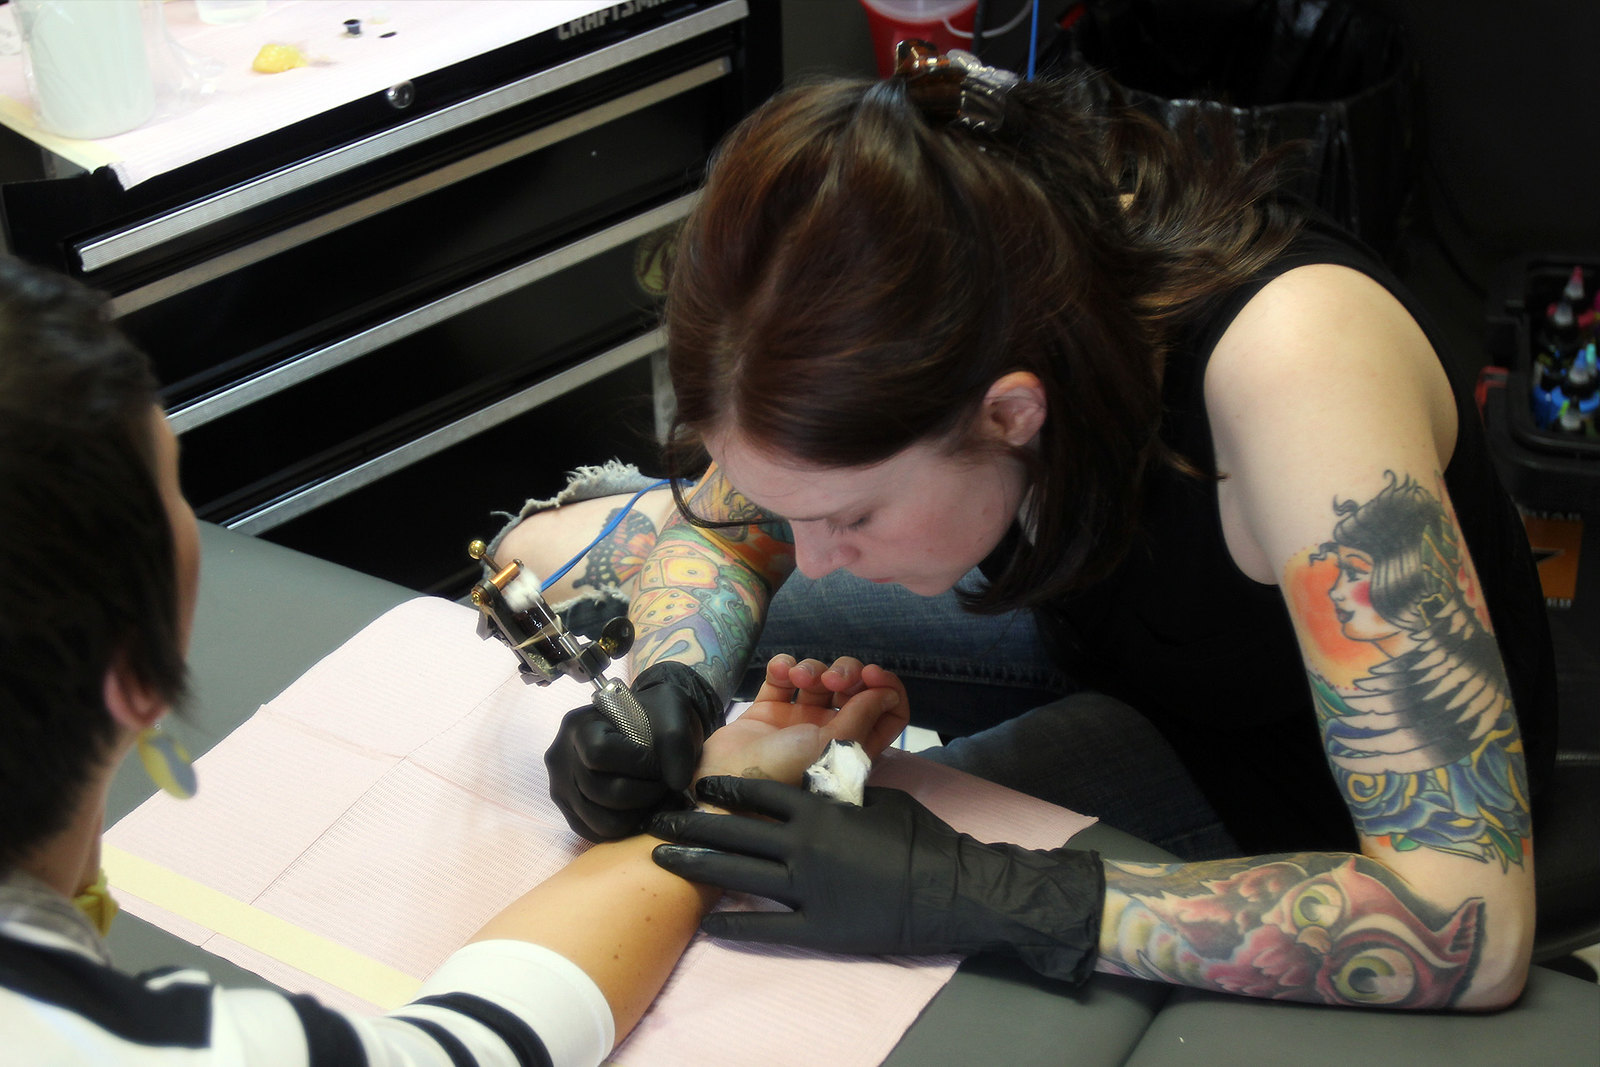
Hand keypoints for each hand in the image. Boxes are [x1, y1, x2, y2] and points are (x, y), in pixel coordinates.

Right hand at [545, 661, 721, 841]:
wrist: (644, 725)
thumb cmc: (653, 717)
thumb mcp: (670, 715)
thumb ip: (675, 741)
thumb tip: (676, 782)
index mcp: (578, 725)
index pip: (599, 753)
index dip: (636, 765)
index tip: (657, 764)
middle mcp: (561, 758)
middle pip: (602, 792)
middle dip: (643, 794)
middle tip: (662, 785)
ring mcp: (561, 788)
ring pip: (601, 821)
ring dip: (637, 815)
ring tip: (652, 797)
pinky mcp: (570, 813)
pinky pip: (598, 833)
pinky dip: (625, 827)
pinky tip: (640, 808)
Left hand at [650, 776, 1103, 982]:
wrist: (950, 888)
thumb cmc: (918, 837)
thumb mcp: (876, 799)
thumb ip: (837, 794)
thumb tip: (816, 786)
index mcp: (818, 809)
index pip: (757, 793)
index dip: (722, 790)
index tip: (697, 788)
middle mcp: (802, 845)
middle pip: (733, 832)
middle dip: (691, 827)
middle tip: (658, 824)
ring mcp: (806, 888)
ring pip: (737, 875)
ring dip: (697, 866)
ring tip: (664, 860)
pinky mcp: (815, 927)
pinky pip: (764, 926)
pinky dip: (732, 924)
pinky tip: (706, 922)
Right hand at [697, 655, 908, 785]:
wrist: (726, 786)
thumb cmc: (786, 773)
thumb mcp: (832, 745)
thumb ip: (862, 715)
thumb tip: (889, 694)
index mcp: (853, 744)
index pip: (887, 711)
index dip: (885, 688)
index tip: (871, 676)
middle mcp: (830, 731)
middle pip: (854, 688)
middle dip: (846, 672)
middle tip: (832, 679)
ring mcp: (798, 720)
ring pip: (818, 678)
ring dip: (812, 668)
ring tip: (798, 678)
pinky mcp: (768, 710)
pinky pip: (782, 677)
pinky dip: (783, 667)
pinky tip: (779, 672)